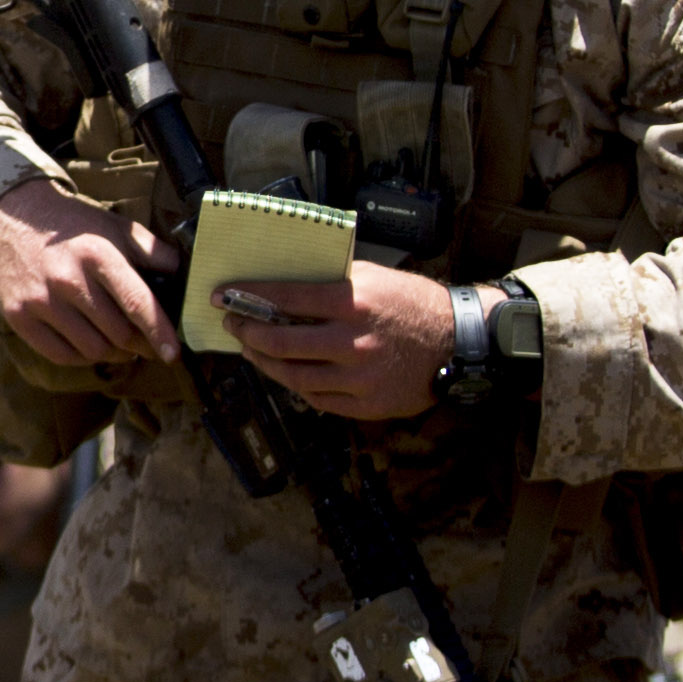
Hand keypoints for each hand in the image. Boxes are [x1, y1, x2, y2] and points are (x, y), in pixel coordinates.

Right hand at [0, 177, 176, 368]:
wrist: (12, 219)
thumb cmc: (74, 227)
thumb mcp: (117, 229)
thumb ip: (154, 253)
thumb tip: (187, 278)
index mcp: (98, 255)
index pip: (137, 303)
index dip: (159, 333)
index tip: (172, 353)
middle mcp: (67, 280)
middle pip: (117, 333)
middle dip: (139, 344)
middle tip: (145, 345)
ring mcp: (40, 301)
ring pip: (91, 349)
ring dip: (113, 354)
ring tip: (119, 346)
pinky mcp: (18, 317)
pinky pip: (60, 354)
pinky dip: (82, 357)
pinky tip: (90, 346)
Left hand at [219, 267, 451, 422]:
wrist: (459, 342)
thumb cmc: (414, 303)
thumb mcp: (375, 277)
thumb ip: (331, 280)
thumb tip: (283, 281)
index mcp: (354, 302)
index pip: (286, 297)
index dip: (248, 296)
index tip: (223, 296)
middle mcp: (352, 342)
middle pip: (279, 342)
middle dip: (247, 332)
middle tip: (234, 325)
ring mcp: (358, 377)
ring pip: (292, 375)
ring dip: (263, 362)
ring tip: (252, 349)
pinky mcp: (366, 404)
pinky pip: (316, 397)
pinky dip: (294, 384)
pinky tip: (284, 371)